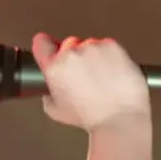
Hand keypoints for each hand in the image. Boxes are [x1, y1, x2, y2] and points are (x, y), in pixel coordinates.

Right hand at [31, 33, 150, 132]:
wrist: (119, 116)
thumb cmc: (90, 117)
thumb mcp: (56, 111)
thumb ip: (49, 95)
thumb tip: (52, 91)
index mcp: (54, 68)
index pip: (41, 42)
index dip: (46, 46)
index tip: (52, 50)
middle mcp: (71, 53)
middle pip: (68, 44)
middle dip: (74, 56)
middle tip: (84, 74)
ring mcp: (92, 47)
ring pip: (89, 45)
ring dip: (94, 56)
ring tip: (103, 76)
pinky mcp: (112, 46)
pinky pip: (107, 46)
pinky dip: (110, 56)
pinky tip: (113, 72)